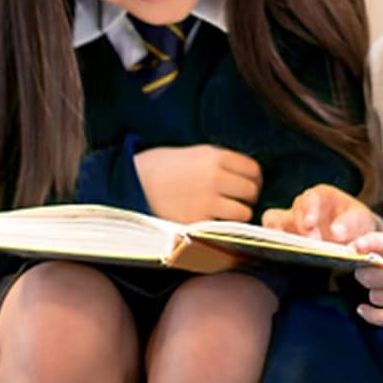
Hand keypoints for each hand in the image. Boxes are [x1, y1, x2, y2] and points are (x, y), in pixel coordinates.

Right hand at [133, 145, 262, 223]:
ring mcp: (207, 200)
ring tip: (223, 215)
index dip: (253, 180)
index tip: (244, 187)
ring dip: (236, 216)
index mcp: (214, 156)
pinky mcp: (197, 220)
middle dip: (246, 199)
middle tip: (234, 202)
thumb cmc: (158, 168)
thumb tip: (244, 175)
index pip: (253, 170)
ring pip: (243, 213)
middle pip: (251, 191)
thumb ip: (218, 162)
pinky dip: (221, 228)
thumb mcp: (191, 154)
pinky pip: (224, 228)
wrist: (129, 184)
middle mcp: (214, 176)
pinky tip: (210, 223)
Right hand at [261, 184, 381, 243]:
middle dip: (300, 227)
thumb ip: (351, 224)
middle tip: (311, 243)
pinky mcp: (283, 236)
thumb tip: (336, 233)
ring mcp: (290, 220)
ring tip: (284, 247)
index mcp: (322, 196)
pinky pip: (268, 235)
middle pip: (293, 211)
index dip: (308, 210)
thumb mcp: (361, 220)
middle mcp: (302, 206)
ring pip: (273, 219)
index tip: (309, 224)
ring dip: (278, 233)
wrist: (353, 237)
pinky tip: (275, 252)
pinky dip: (269, 242)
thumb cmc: (356, 224)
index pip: (311, 198)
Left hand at [353, 231, 382, 326]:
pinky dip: (368, 313)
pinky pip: (381, 318)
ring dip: (374, 293)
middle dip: (365, 276)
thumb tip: (349, 249)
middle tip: (372, 274)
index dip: (372, 244)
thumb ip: (378, 243)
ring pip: (375, 297)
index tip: (356, 246)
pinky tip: (365, 307)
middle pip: (372, 277)